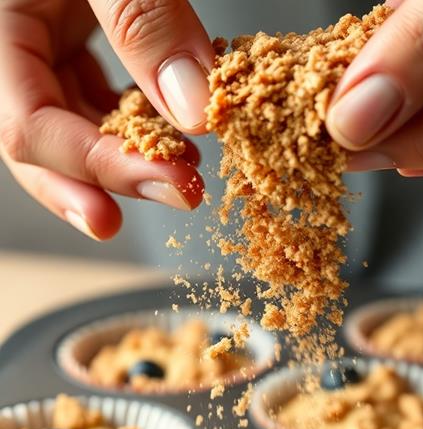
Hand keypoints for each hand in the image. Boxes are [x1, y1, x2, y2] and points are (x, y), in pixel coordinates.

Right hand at [0, 1, 213, 239]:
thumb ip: (144, 20)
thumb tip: (191, 108)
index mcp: (0, 24)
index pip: (29, 127)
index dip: (99, 167)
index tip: (172, 185)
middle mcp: (17, 44)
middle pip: (45, 145)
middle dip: (108, 185)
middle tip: (175, 201)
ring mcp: (44, 40)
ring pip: (76, 125)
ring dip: (131, 157)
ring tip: (187, 170)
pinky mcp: (73, 32)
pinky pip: (97, 95)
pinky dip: (139, 121)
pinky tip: (177, 133)